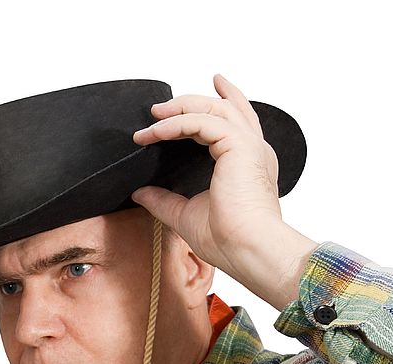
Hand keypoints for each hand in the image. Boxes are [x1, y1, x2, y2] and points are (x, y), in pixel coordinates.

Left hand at [132, 74, 317, 310]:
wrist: (247, 250)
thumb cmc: (228, 240)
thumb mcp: (185, 215)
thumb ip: (164, 200)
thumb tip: (139, 193)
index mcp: (249, 163)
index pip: (238, 121)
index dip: (227, 98)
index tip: (213, 83)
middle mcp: (254, 150)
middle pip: (225, 108)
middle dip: (190, 102)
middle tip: (158, 108)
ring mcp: (249, 146)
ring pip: (213, 108)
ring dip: (179, 109)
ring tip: (152, 115)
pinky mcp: (238, 146)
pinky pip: (201, 122)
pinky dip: (176, 124)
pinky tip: (155, 133)